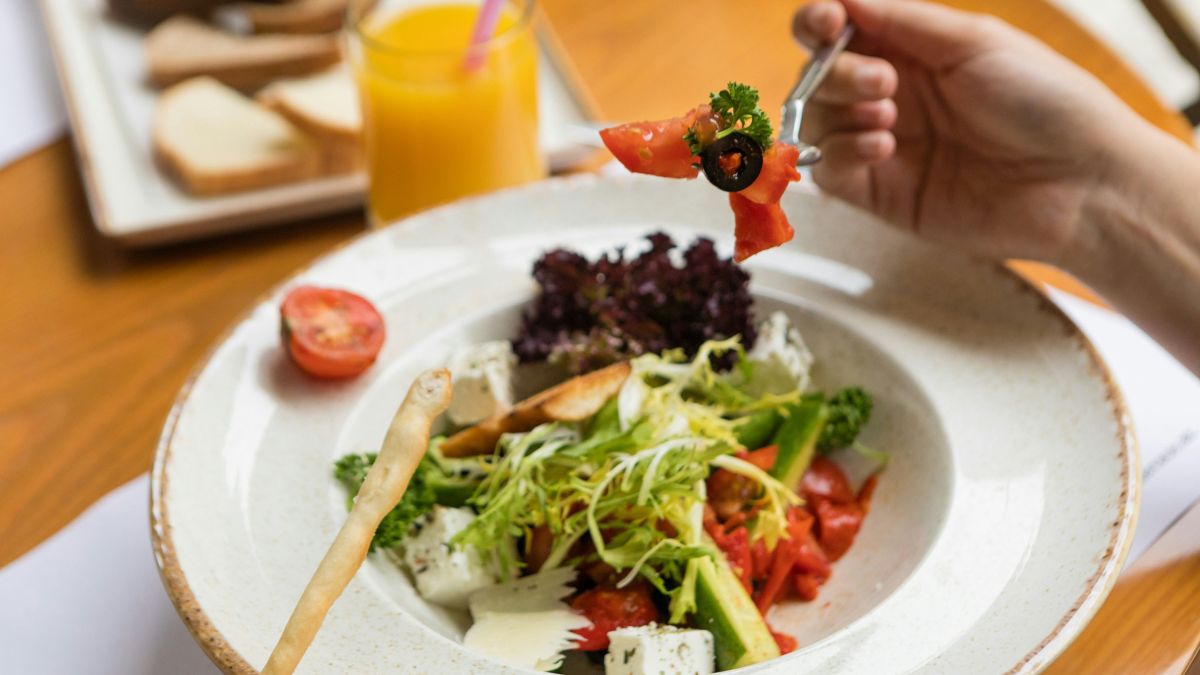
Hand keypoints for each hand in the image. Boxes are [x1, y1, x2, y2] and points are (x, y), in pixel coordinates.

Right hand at [793, 0, 1149, 264]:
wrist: (1079, 182)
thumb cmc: (1046, 102)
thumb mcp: (974, 42)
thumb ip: (901, 19)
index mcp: (915, 52)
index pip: (842, 31)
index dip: (819, 23)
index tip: (824, 24)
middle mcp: (893, 96)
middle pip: (820, 76)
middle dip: (837, 72)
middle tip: (884, 83)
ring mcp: (885, 146)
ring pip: (817, 122)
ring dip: (841, 111)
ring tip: (888, 117)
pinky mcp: (883, 195)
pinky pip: (831, 173)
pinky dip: (844, 153)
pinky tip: (883, 147)